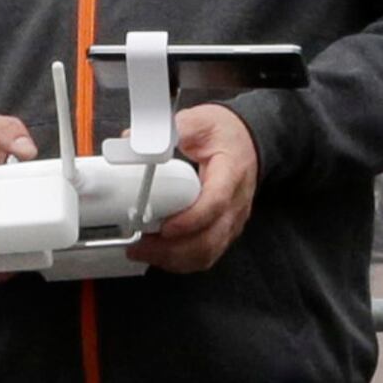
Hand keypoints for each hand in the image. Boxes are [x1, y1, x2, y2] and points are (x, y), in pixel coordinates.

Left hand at [125, 103, 259, 273]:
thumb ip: (169, 130)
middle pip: (210, 238)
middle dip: (173, 249)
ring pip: (208, 252)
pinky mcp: (225, 230)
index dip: (190, 220)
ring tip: (145, 252)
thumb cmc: (227, 134)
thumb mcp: (200, 122)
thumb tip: (133, 140)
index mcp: (231, 174)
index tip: (165, 227)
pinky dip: (182, 261)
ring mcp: (232, 220)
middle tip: (140, 244)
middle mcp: (236, 203)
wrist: (248, 141)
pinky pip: (207, 254)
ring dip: (174, 259)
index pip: (215, 204)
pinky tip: (161, 255)